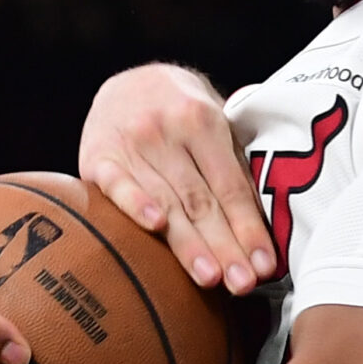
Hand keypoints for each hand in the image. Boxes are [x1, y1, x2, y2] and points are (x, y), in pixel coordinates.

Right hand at [80, 64, 274, 295]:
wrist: (127, 80)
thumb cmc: (183, 115)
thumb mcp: (215, 126)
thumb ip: (234, 170)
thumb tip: (263, 231)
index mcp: (202, 120)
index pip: (230, 186)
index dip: (249, 228)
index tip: (265, 265)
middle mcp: (166, 130)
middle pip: (200, 200)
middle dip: (224, 246)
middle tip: (243, 283)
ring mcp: (130, 142)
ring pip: (165, 202)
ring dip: (189, 244)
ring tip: (210, 277)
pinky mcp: (98, 156)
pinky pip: (117, 185)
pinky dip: (135, 204)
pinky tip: (154, 227)